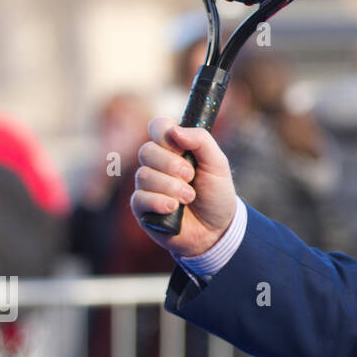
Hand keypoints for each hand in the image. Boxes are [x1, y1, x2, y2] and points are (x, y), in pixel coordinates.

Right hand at [131, 118, 237, 257]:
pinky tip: (174, 208)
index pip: (158, 127)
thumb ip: (201, 141)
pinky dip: (160, 202)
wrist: (216, 229)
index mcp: (175, 148)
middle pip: (147, 151)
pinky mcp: (141, 207)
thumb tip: (174, 130)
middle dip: (171, 164)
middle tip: (191, 176)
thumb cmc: (216, 194)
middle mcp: (157, 164)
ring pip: (144, 175)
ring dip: (171, 187)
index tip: (180, 144)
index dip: (164, 131)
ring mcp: (147, 186)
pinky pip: (140, 198)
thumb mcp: (217, 164)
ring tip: (189, 197)